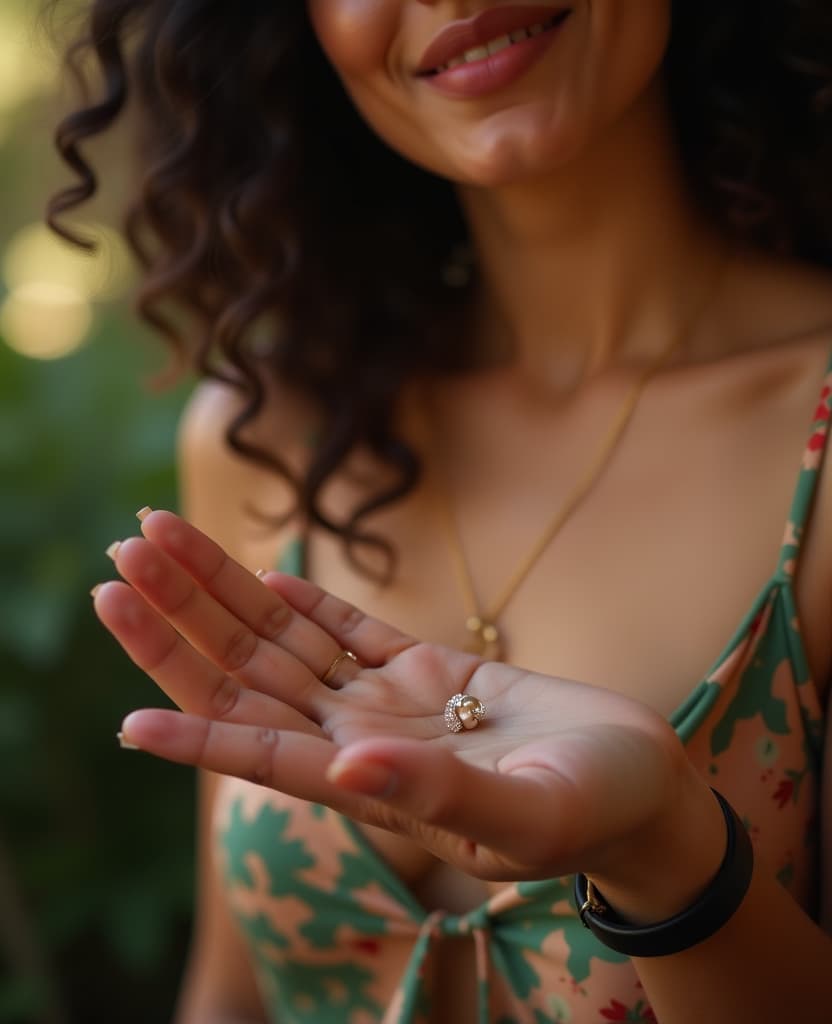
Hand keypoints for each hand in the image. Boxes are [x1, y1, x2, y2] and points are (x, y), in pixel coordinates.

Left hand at [94, 510, 722, 904]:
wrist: (645, 786)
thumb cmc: (599, 811)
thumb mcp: (532, 814)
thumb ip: (442, 793)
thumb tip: (347, 768)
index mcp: (381, 783)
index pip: (266, 757)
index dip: (195, 739)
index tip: (125, 720)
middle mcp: (368, 740)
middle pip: (254, 680)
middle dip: (185, 623)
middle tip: (121, 562)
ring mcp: (395, 700)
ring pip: (289, 643)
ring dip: (225, 594)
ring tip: (161, 540)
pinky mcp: (433, 667)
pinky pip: (353, 631)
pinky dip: (307, 604)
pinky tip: (264, 576)